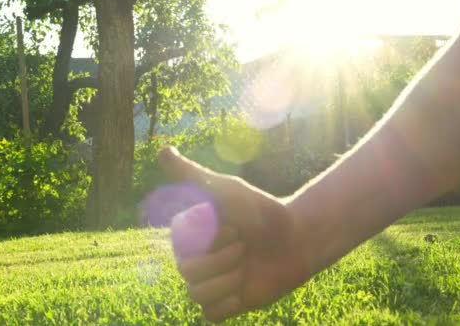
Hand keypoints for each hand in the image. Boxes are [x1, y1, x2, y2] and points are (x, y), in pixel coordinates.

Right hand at [159, 147, 311, 322]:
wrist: (296, 237)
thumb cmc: (260, 210)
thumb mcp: (225, 189)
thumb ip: (191, 175)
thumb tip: (162, 150)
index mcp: (190, 236)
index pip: (180, 248)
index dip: (209, 240)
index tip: (233, 226)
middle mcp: (197, 258)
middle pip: (188, 273)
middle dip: (222, 259)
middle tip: (245, 246)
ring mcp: (211, 282)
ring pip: (197, 295)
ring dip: (227, 281)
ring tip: (247, 267)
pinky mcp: (227, 302)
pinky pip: (211, 314)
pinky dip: (227, 304)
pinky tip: (244, 290)